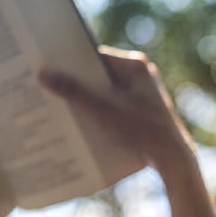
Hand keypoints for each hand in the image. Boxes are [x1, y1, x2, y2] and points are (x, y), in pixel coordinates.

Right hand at [38, 46, 195, 175]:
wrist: (173, 159)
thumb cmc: (140, 129)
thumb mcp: (100, 108)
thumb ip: (71, 90)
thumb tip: (42, 72)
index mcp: (133, 65)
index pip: (92, 56)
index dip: (68, 62)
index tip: (46, 67)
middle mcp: (138, 76)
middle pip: (95, 75)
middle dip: (72, 84)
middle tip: (46, 88)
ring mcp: (139, 95)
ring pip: (101, 92)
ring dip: (82, 100)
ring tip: (56, 107)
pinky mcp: (138, 112)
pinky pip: (110, 107)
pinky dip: (95, 113)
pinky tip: (77, 123)